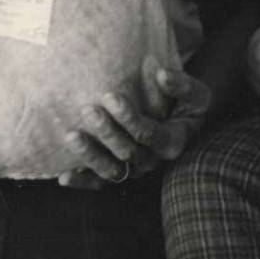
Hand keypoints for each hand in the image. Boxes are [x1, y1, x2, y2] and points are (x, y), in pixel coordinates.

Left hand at [59, 61, 208, 188]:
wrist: (187, 122)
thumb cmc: (189, 104)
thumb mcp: (196, 93)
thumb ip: (181, 84)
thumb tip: (161, 74)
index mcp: (172, 142)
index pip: (148, 133)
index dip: (128, 117)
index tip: (110, 95)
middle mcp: (153, 160)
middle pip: (127, 152)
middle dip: (107, 131)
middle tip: (88, 109)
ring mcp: (135, 170)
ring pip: (111, 171)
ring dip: (90, 156)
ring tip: (71, 136)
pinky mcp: (121, 173)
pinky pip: (100, 184)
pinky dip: (83, 182)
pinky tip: (63, 177)